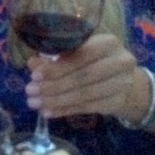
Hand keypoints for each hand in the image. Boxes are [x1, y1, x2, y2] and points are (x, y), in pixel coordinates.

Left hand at [24, 33, 138, 118]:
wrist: (124, 79)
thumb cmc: (94, 60)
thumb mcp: (77, 52)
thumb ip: (55, 56)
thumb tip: (32, 64)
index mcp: (108, 43)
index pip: (81, 55)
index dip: (57, 67)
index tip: (34, 75)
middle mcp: (120, 61)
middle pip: (83, 76)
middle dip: (53, 85)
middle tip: (30, 91)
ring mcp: (122, 83)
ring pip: (85, 94)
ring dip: (56, 100)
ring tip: (35, 103)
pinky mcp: (118, 102)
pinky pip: (88, 108)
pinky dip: (65, 110)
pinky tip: (48, 112)